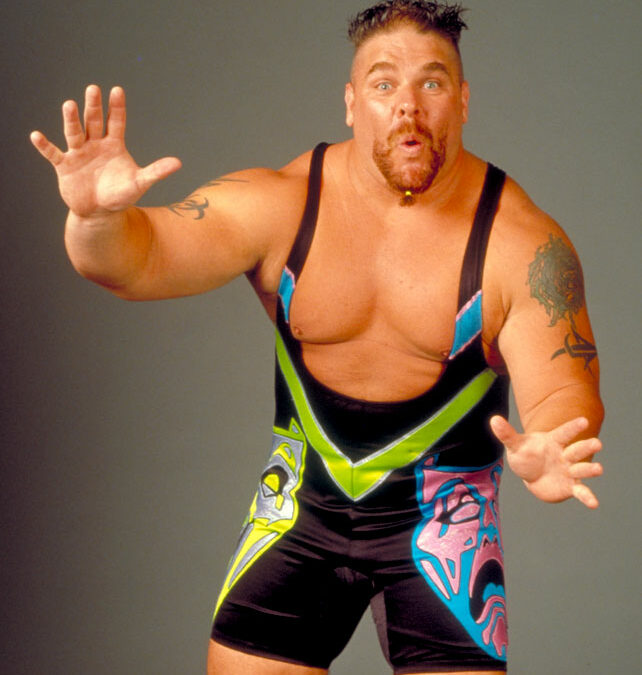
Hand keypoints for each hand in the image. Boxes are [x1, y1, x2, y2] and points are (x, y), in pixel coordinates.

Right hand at [30, 84, 180, 217]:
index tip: (117, 90)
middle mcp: (95, 144)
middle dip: (93, 106)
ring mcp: (79, 153)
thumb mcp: (140, 183)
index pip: (116, 122)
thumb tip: (178, 163)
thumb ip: (156, 171)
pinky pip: (53, 153)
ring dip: (71, 120)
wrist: (100, 213)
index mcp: (114, 145)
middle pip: (93, 121)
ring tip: (70, 105)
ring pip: (74, 132)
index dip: (116, 107)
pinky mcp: (65, 166)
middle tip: (93, 89)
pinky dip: (45, 146)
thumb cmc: (120, 195)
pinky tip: (37, 136)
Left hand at [490, 415, 602, 508]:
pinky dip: (587, 497)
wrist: (532, 476)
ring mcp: (569, 471)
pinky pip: (580, 491)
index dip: (572, 427)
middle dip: (586, 447)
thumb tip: (494, 419)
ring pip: (581, 469)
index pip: (563, 433)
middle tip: (597, 444)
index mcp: (553, 441)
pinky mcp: (570, 487)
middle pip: (576, 450)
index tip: (583, 421)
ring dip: (589, 469)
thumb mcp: (515, 445)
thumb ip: (507, 434)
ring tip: (599, 469)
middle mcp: (564, 455)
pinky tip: (594, 504)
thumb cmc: (526, 456)